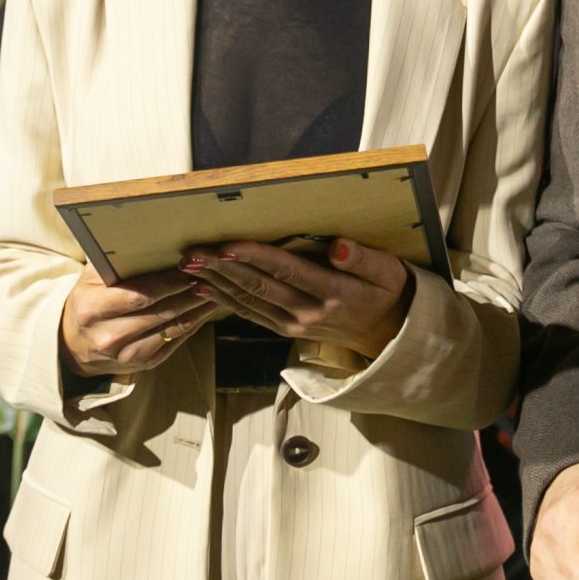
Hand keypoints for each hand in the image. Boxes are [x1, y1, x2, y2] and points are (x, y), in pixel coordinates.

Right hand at [58, 265, 219, 377]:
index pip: (139, 294)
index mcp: (92, 309)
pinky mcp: (143, 364)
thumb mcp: (90, 279)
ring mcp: (127, 354)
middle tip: (212, 273)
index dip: (168, 282)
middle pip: (161, 311)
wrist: (74, 345)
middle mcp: (108, 336)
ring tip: (216, 287)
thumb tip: (145, 233)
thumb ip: (113, 260)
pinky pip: (176, 341)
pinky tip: (206, 308)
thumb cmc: (88, 301)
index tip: (190, 266)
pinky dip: (194, 323)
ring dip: (198, 307)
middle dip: (190, 291)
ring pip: (173, 328)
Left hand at [182, 237, 413, 359]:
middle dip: (222, 269)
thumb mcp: (387, 271)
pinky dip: (224, 301)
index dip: (256, 258)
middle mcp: (308, 312)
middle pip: (258, 288)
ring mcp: (294, 324)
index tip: (228, 246)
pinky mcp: (285, 330)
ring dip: (216, 284)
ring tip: (190, 266)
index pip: (287, 271)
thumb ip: (363, 259)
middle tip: (193, 253)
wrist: (388, 334)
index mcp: (332, 293)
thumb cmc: (386, 292)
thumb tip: (338, 247)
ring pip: (248, 303)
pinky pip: (250, 315)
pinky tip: (204, 289)